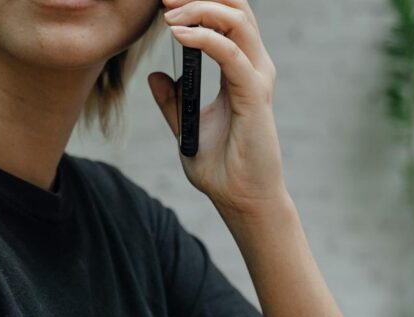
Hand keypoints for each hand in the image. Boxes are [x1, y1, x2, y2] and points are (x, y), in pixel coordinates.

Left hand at [149, 0, 287, 222]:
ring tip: (167, 13)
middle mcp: (254, 68)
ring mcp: (257, 80)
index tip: (163, 2)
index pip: (228, 18)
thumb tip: (156, 76)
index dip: (200, 0)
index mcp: (241, 71)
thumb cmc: (222, 167)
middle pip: (238, 8)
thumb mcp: (188, 127)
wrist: (241, 200)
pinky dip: (204, 38)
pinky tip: (178, 34)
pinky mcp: (255, 96)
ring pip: (238, 21)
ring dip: (201, 7)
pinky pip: (230, 54)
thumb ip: (174, 101)